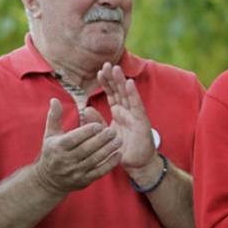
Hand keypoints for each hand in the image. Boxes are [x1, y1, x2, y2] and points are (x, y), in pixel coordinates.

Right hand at [34, 98, 120, 195]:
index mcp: (57, 147)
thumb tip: (54, 99)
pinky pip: (98, 172)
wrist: (48, 181)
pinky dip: (109, 164)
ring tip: (119, 140)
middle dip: (101, 140)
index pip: (74, 139)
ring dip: (108, 150)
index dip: (87, 131)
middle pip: (86, 149)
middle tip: (113, 131)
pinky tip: (118, 155)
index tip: (100, 124)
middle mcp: (66, 160)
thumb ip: (54, 117)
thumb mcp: (50, 135)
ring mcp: (75, 172)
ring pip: (94, 160)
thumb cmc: (51, 153)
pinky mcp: (83, 181)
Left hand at [96, 62, 159, 182]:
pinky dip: (133, 94)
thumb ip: (96, 122)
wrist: (136, 164)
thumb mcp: (104, 134)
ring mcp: (135, 115)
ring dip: (122, 81)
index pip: (112, 94)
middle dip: (113, 78)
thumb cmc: (121, 149)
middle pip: (119, 91)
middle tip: (106, 64)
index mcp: (119, 113)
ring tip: (116, 69)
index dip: (106, 83)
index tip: (99, 71)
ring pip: (127, 95)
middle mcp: (127, 111)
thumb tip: (86, 109)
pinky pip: (137, 106)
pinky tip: (129, 84)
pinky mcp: (141, 122)